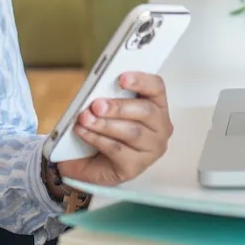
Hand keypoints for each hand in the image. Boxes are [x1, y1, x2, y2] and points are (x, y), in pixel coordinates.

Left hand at [55, 72, 172, 187]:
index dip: (141, 81)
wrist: (94, 161)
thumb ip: (106, 96)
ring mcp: (151, 149)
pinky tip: (83, 132)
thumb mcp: (108, 110)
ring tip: (85, 119)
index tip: (121, 78)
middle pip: (146, 111)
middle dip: (119, 107)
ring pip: (132, 132)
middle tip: (96, 105)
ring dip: (105, 124)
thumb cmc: (107, 129)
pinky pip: (117, 149)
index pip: (156, 88)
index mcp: (156, 105)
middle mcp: (160, 127)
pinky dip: (97, 139)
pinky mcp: (136, 166)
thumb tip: (94, 89)